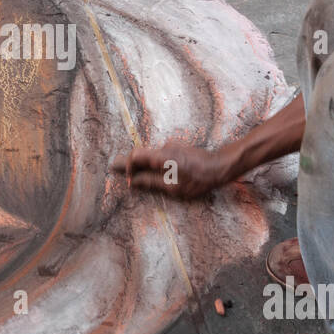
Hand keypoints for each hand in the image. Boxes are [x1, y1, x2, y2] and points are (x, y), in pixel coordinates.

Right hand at [110, 142, 230, 199]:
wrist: (220, 166)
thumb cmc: (198, 179)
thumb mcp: (173, 187)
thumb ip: (151, 182)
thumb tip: (135, 182)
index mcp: (161, 156)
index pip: (136, 155)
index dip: (128, 166)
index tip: (128, 179)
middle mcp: (164, 148)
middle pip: (141, 153)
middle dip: (129, 162)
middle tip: (114, 166)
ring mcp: (172, 147)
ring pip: (151, 155)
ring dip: (141, 163)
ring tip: (132, 171)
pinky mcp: (178, 150)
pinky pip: (160, 155)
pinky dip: (153, 163)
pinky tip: (152, 169)